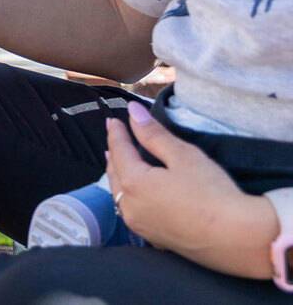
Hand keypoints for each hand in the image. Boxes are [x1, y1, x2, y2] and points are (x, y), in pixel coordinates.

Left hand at [107, 103, 276, 276]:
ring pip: (120, 195)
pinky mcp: (155, 240)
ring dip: (118, 176)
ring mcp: (141, 226)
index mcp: (134, 184)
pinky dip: (129, 197)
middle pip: (115, 174)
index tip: (113, 120)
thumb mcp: (183, 156)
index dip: (116, 134)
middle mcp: (130, 207)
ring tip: (117, 162)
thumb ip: (154, 134)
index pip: (119, 151)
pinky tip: (135, 194)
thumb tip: (133, 112)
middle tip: (114, 137)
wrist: (239, 238)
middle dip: (114, 154)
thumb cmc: (212, 192)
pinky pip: (132, 212)